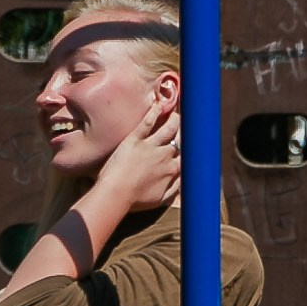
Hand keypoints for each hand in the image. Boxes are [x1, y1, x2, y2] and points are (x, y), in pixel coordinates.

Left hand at [98, 87, 181, 215]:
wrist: (116, 194)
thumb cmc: (135, 200)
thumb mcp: (160, 200)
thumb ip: (175, 189)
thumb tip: (184, 181)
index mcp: (173, 170)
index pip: (185, 157)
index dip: (188, 152)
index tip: (190, 147)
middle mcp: (165, 155)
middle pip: (179, 140)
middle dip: (183, 133)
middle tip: (185, 126)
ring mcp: (151, 145)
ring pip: (169, 128)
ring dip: (174, 120)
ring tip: (175, 114)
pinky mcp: (135, 138)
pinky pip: (148, 122)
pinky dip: (154, 112)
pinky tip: (158, 105)